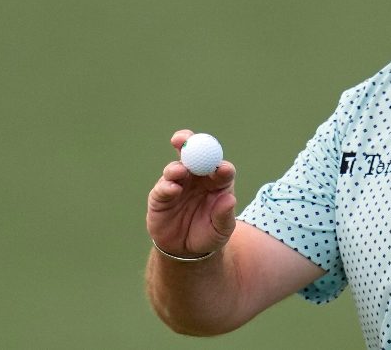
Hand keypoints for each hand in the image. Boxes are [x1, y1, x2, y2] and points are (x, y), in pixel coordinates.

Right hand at [147, 129, 236, 257]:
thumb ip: (225, 216)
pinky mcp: (161, 196)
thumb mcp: (222, 230)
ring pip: (176, 168)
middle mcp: (198, 178)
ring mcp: (178, 184)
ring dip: (177, 167)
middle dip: (189, 143)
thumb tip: (230, 199)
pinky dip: (166, 186)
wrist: (186, 250)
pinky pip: (163, 187)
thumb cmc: (210, 234)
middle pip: (195, 155)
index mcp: (217, 182)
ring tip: (180, 171)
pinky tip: (172, 189)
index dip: (220, 166)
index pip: (220, 168)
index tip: (221, 169)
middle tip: (186, 139)